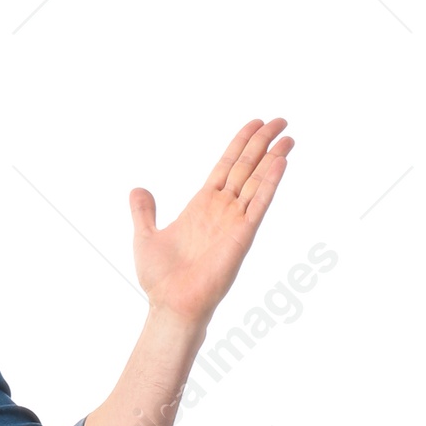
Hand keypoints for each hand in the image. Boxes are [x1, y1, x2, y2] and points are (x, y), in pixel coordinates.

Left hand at [129, 118, 293, 328]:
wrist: (171, 305)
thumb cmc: (160, 279)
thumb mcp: (145, 236)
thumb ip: (144, 212)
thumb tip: (137, 190)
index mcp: (202, 205)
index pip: (226, 166)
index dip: (240, 144)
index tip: (255, 124)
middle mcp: (222, 209)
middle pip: (247, 167)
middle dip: (262, 142)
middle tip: (280, 120)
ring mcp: (234, 221)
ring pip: (257, 181)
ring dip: (273, 158)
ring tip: (288, 136)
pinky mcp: (242, 235)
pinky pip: (259, 204)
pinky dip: (270, 183)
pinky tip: (280, 162)